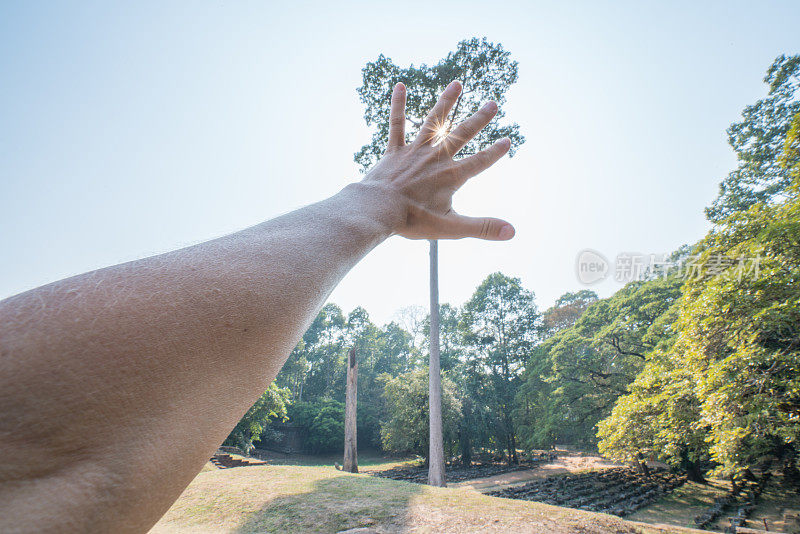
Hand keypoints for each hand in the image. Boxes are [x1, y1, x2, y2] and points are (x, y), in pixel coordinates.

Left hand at [361, 80, 514, 240]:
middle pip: (461, 134)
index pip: (479, 162)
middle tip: (493, 104)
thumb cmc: (413, 220)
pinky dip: (398, 105)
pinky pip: (397, 123)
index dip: (495, 152)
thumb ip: (483, 228)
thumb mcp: (452, 228)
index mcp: (451, 176)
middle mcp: (436, 158)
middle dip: (479, 119)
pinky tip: (399, 86)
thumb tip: (512, 232)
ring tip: (457, 84)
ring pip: (433, 121)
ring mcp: (414, 151)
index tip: (508, 140)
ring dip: (446, 102)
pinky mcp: (394, 150)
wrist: (377, 210)